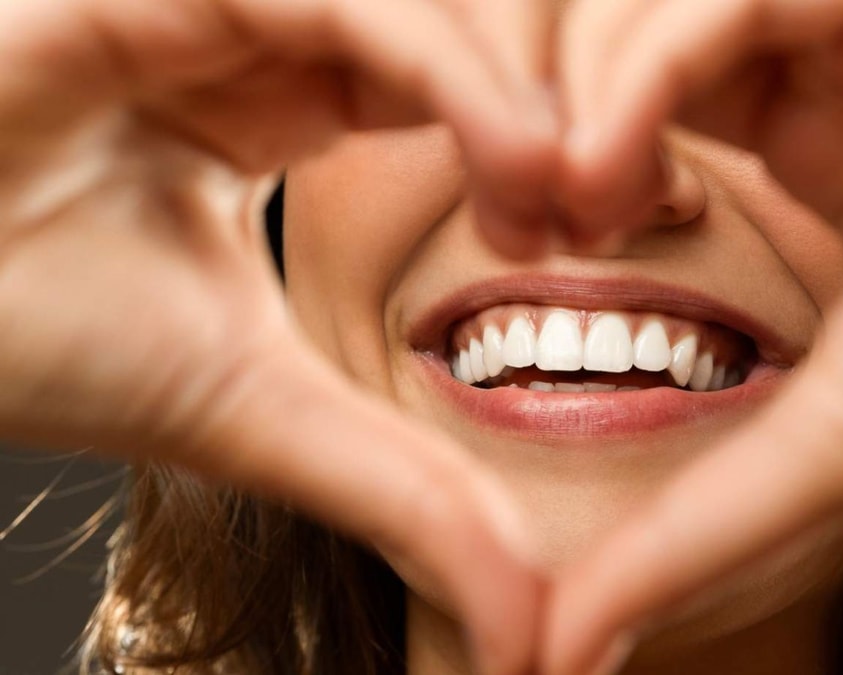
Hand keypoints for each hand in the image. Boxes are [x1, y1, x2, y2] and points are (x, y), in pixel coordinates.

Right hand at [0, 1, 553, 671]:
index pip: (456, 82)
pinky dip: (449, 69)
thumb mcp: (255, 408)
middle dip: (558, 110)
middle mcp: (260, 35)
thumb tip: (528, 617)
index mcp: (276, 103)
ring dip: (519, 93)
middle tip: (612, 209)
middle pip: (464, 26)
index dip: (540, 145)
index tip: (598, 234)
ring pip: (423, 3)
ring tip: (562, 203)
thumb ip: (396, 487)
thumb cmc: (25, 333)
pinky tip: (515, 159)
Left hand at [547, 1, 842, 671]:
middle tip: (521, 212)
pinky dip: (680, 46)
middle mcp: (824, 77)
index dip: (546, 162)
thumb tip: (569, 650)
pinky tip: (663, 139)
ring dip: (599, 82)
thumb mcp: (835, 443)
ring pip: (670, 1)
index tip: (518, 242)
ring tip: (583, 189)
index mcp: (807, 154)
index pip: (621, 110)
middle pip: (619, 41)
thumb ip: (699, 530)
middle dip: (543, 113)